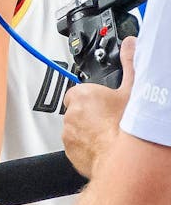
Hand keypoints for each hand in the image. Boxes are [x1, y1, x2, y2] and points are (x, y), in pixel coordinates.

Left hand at [63, 36, 134, 177]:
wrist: (124, 160)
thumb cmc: (128, 126)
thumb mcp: (134, 89)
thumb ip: (131, 63)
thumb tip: (131, 45)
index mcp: (81, 96)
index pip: (81, 91)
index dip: (96, 97)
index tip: (108, 102)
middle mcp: (70, 115)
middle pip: (80, 110)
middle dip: (93, 113)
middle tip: (113, 118)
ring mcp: (69, 135)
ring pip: (78, 128)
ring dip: (90, 130)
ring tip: (111, 132)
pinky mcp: (70, 153)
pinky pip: (78, 146)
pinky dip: (88, 146)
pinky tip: (106, 145)